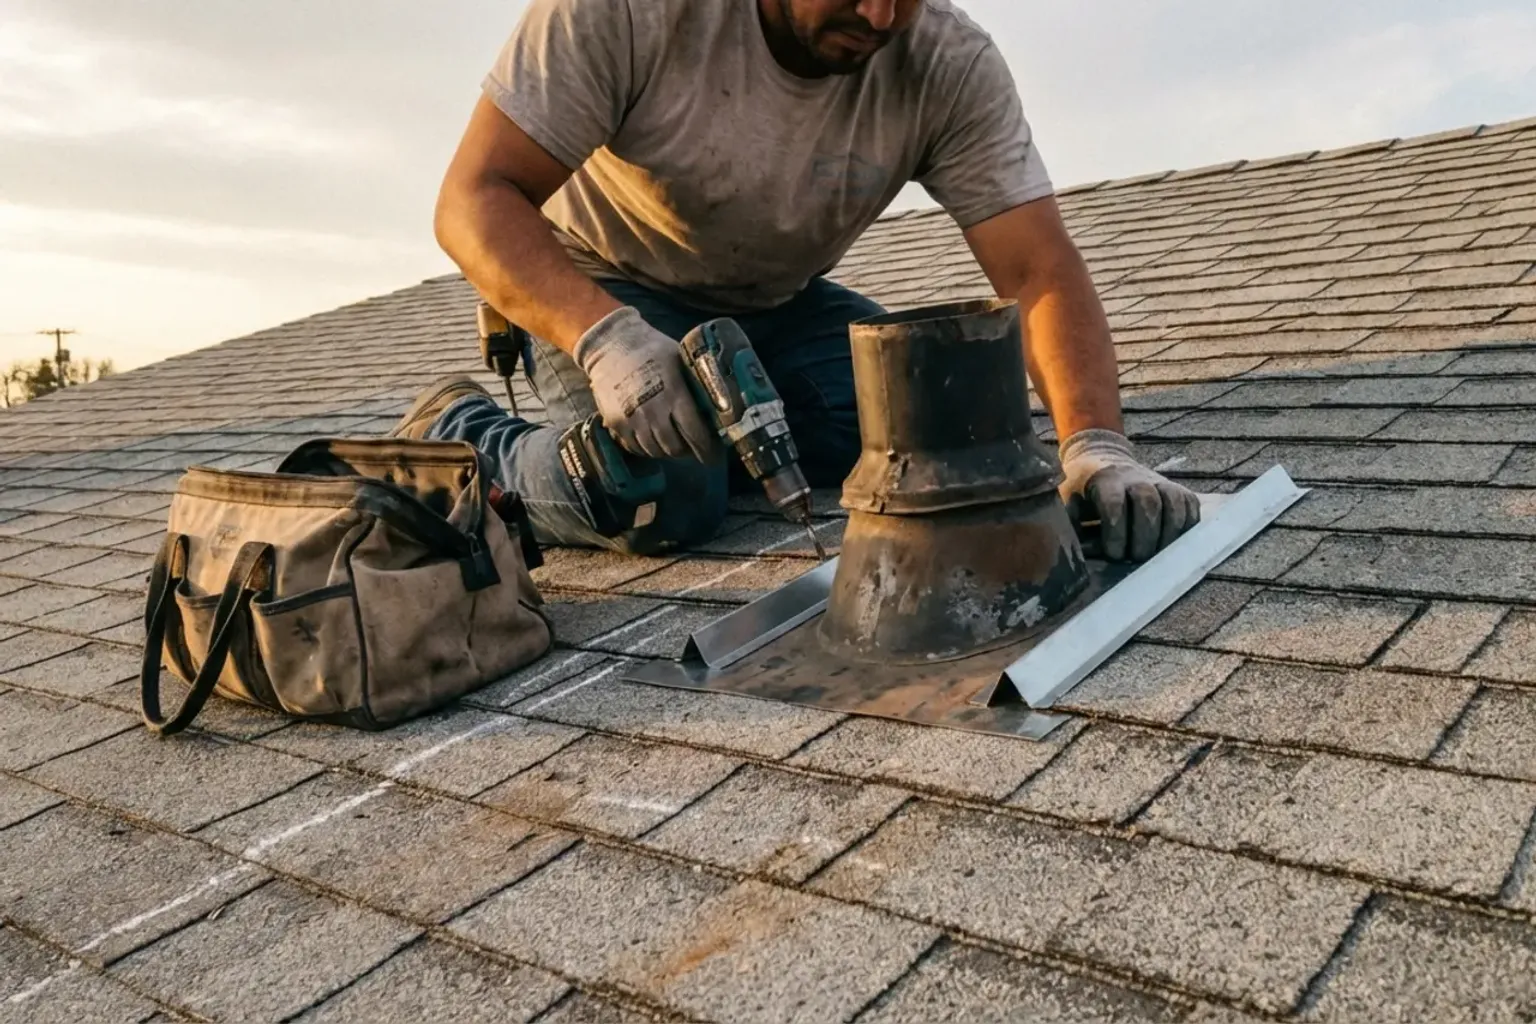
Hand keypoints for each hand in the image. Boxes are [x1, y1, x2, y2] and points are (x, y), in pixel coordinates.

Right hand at [573, 307, 720, 462]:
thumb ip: (695, 386)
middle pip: (675, 447)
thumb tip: (719, 406)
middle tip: (694, 448)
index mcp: (674, 394)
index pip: (695, 433)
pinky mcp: (616, 424)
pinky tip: (654, 441)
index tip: (714, 455)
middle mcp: (653, 411)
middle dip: (688, 451)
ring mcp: (632, 420)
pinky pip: (635, 448)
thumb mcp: (681, 361)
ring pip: (655, 451)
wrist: (610, 345)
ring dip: (667, 451)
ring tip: (674, 444)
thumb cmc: (652, 349)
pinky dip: (647, 448)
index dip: (707, 448)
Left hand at [1058, 429, 1199, 562]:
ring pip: (1174, 502)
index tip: (1113, 553)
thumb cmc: (1081, 488)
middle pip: (1148, 502)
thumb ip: (1070, 526)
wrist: (1102, 457)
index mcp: (1103, 479)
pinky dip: (1187, 526)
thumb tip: (1075, 557)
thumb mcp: (1066, 501)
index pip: (1114, 502)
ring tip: (1158, 557)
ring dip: (1168, 534)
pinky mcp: (1175, 489)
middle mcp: (1134, 477)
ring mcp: (1158, 481)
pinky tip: (1175, 545)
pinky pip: (1190, 506)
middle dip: (1144, 536)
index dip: (1115, 530)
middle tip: (1136, 558)